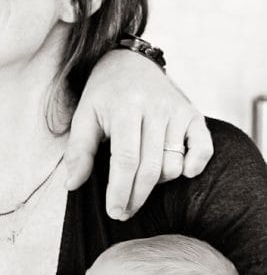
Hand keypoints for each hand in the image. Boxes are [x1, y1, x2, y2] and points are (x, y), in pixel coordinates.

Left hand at [64, 50, 212, 219]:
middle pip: (150, 167)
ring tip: (139, 179)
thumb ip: (79, 151)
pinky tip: (180, 172)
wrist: (130, 62)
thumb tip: (72, 185)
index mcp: (126, 108)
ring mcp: (177, 111)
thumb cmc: (104, 94)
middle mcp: (156, 108)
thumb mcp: (84, 116)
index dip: (120, 190)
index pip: (126, 160)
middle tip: (123, 212)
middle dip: (136, 197)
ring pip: (173, 165)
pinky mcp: (193, 114)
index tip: (114, 210)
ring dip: (157, 182)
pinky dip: (193, 166)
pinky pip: (202, 149)